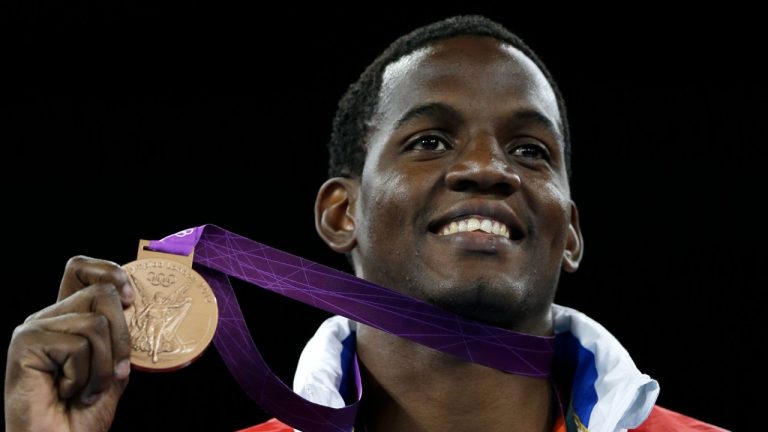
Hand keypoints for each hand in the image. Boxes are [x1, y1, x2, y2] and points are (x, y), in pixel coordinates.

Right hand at [5, 256, 134, 431]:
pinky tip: (66, 392)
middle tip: (110, 374)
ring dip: (103, 366)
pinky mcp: (25, 342)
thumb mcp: (114, 365)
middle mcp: (49, 317)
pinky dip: (84, 376)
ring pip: (96, 322)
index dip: (110, 272)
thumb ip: (119, 333)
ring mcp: (34, 328)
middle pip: (102, 292)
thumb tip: (129, 300)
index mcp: (69, 317)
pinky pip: (79, 345)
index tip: (131, 299)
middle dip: (121, 339)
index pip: (81, 268)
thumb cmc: (84, 413)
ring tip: (84, 389)